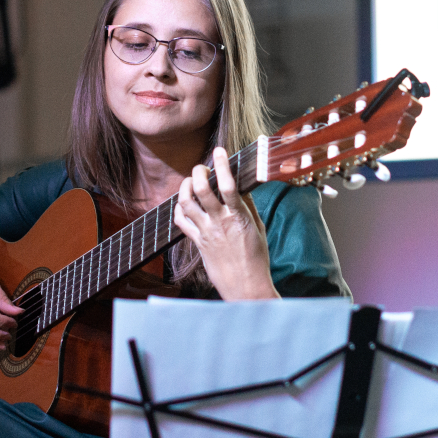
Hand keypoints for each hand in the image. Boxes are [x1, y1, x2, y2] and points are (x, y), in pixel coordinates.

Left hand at [174, 147, 279, 299]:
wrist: (245, 286)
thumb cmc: (256, 257)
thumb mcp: (258, 228)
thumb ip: (247, 206)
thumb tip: (239, 186)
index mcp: (239, 217)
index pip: (228, 185)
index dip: (222, 165)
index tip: (219, 151)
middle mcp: (219, 222)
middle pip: (200, 190)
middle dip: (198, 172)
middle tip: (202, 168)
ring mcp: (205, 232)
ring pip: (185, 203)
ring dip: (185, 187)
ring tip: (191, 181)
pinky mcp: (197, 242)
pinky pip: (180, 221)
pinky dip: (179, 208)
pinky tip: (185, 203)